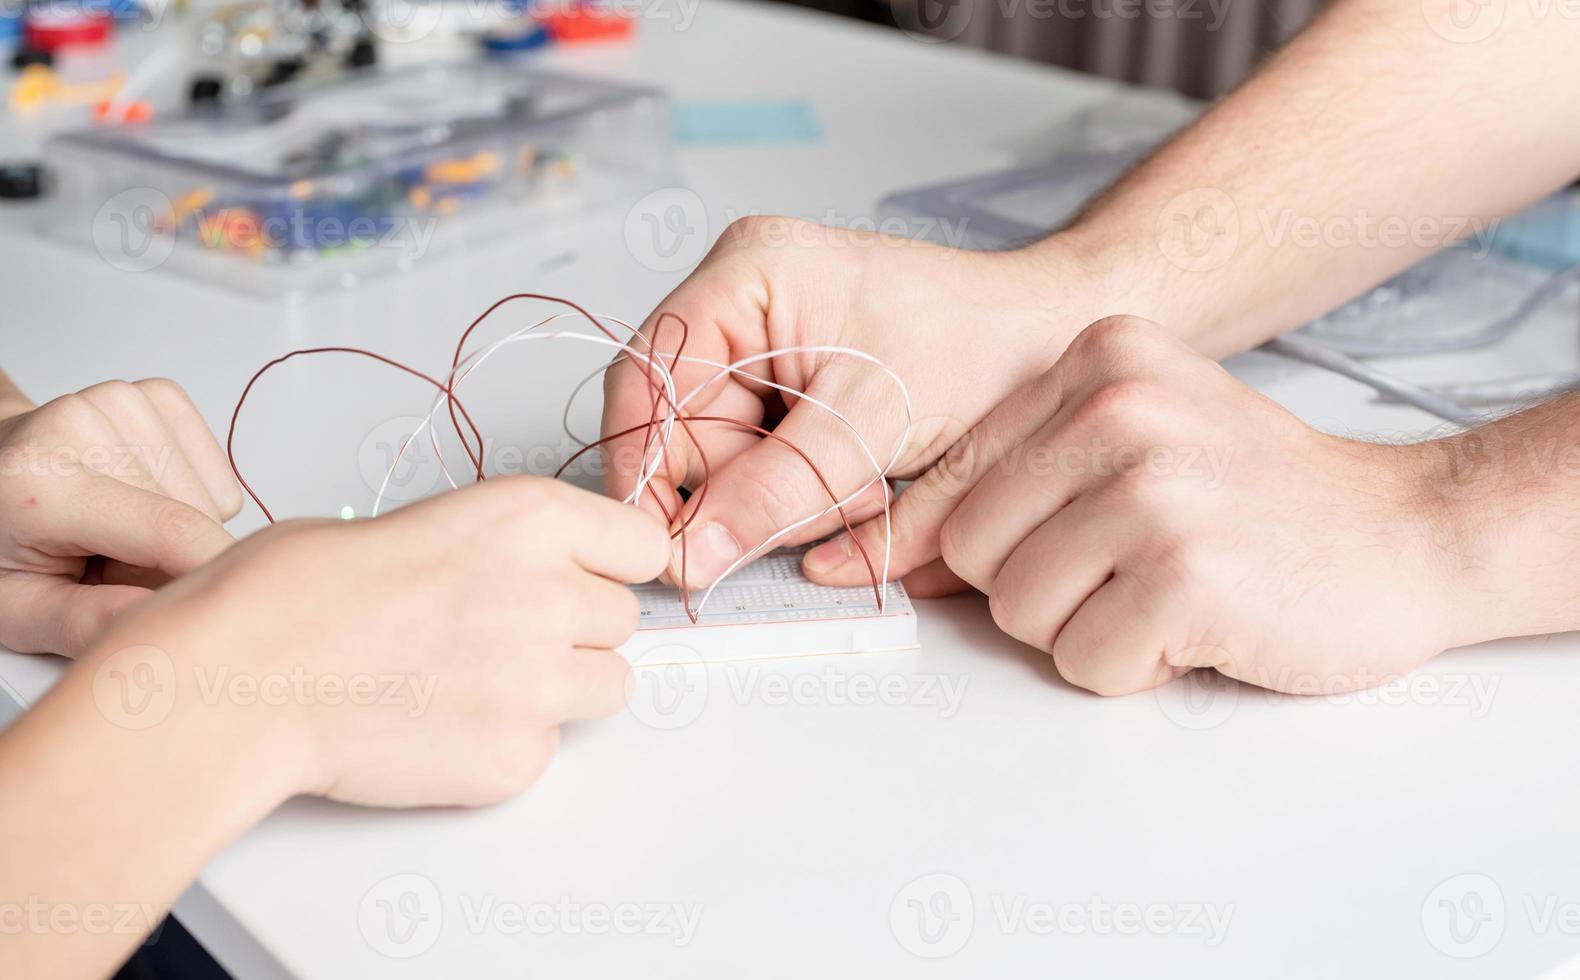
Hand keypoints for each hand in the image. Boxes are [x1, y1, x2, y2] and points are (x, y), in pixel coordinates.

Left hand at [0, 380, 242, 656]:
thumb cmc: (1, 542)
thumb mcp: (16, 609)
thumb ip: (84, 622)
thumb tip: (159, 623)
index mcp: (40, 481)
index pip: (171, 530)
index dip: (213, 572)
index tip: (225, 609)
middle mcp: (81, 422)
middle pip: (194, 517)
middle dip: (172, 558)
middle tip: (110, 567)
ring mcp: (120, 399)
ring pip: (209, 497)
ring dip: (179, 527)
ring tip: (117, 532)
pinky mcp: (154, 395)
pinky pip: (215, 470)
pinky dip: (193, 495)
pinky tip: (141, 501)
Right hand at [84, 476, 668, 806]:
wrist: (240, 683)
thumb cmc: (290, 596)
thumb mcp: (415, 524)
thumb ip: (493, 548)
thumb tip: (511, 573)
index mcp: (529, 518)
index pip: (641, 543)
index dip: (611, 563)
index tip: (591, 575)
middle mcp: (552, 595)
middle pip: (621, 619)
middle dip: (575, 628)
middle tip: (501, 634)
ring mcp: (540, 684)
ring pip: (608, 687)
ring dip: (562, 686)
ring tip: (479, 682)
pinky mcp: (517, 758)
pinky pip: (549, 749)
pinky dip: (508, 743)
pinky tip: (442, 726)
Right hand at [602, 217, 1103, 589]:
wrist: (1051, 339)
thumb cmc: (982, 346)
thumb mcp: (872, 422)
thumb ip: (778, 488)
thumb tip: (694, 551)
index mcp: (745, 273)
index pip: (647, 380)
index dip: (649, 468)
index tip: (670, 545)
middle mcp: (741, 298)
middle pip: (680, 423)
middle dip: (738, 486)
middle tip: (821, 507)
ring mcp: (762, 339)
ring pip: (719, 450)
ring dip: (777, 494)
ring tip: (861, 487)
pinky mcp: (789, 380)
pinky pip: (757, 453)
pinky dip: (798, 487)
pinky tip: (857, 481)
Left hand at [809, 316, 1462, 695]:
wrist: (1404, 533)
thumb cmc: (1260, 498)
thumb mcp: (1138, 443)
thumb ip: (1019, 481)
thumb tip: (891, 553)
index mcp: (1099, 359)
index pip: (954, 472)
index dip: (917, 541)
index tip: (867, 571)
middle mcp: (1120, 407)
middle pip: (971, 549)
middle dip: (1031, 589)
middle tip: (1119, 575)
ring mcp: (1153, 488)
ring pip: (1017, 611)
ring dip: (1085, 629)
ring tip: (1163, 593)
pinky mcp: (1185, 574)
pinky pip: (1085, 660)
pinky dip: (1134, 667)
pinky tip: (1196, 625)